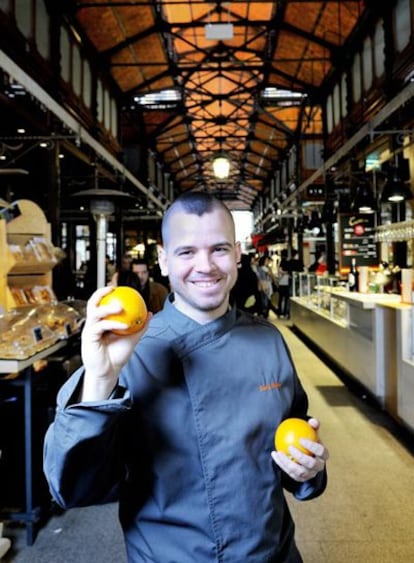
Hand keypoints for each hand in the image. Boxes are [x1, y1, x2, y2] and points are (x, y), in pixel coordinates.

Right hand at [80, 286, 151, 400]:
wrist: (109, 371)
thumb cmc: (118, 355)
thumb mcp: (133, 338)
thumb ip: (140, 326)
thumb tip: (150, 313)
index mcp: (101, 321)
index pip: (101, 302)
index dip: (106, 292)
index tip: (117, 286)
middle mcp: (93, 323)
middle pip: (92, 303)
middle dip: (100, 293)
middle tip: (113, 289)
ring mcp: (90, 329)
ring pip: (95, 312)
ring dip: (108, 308)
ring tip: (120, 307)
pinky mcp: (88, 337)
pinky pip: (100, 326)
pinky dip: (113, 324)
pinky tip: (124, 325)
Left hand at [271, 418, 328, 481]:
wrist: (306, 454)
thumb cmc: (309, 440)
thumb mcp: (312, 432)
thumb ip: (313, 426)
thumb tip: (313, 421)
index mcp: (323, 455)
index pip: (321, 451)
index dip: (312, 446)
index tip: (301, 439)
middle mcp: (318, 467)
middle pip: (311, 464)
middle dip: (301, 457)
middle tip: (290, 447)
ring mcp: (309, 474)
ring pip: (299, 472)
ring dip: (288, 462)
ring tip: (279, 452)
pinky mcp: (300, 478)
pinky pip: (290, 473)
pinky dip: (281, 464)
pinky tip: (274, 454)